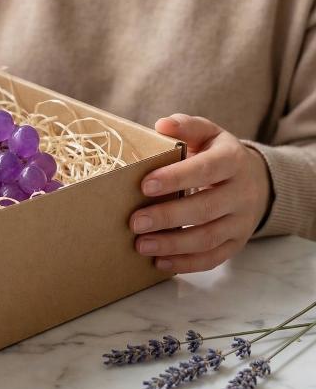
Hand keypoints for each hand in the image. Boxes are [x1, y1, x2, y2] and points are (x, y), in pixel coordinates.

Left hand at [130, 113, 271, 273]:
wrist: (255, 178)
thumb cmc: (217, 153)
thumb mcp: (207, 132)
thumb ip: (186, 126)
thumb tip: (161, 125)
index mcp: (232, 160)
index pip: (206, 170)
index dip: (176, 178)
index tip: (145, 185)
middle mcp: (242, 193)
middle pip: (205, 209)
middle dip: (168, 217)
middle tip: (135, 222)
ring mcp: (241, 221)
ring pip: (208, 238)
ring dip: (173, 245)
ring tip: (141, 245)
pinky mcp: (237, 242)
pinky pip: (213, 258)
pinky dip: (186, 263)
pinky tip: (160, 263)